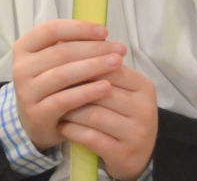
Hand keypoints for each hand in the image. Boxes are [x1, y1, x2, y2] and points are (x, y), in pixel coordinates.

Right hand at [11, 20, 127, 151]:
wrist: (36, 122)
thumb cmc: (52, 84)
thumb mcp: (54, 62)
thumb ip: (71, 47)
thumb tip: (104, 37)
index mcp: (24, 47)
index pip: (51, 30)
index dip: (79, 28)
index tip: (105, 32)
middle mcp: (20, 67)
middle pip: (61, 52)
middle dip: (94, 49)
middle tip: (120, 50)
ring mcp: (26, 91)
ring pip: (63, 75)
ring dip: (94, 67)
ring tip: (117, 64)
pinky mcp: (36, 113)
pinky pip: (65, 100)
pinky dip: (87, 92)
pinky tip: (106, 87)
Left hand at [60, 63, 157, 180]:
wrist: (134, 156)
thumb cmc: (119, 115)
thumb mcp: (117, 90)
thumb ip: (99, 69)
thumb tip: (65, 42)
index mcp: (144, 86)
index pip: (110, 68)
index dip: (82, 64)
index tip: (59, 64)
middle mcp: (145, 108)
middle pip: (101, 90)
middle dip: (73, 87)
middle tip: (50, 85)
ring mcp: (137, 133)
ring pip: (93, 114)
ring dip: (69, 109)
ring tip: (54, 105)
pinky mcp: (124, 154)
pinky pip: (90, 137)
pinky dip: (72, 130)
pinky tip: (61, 125)